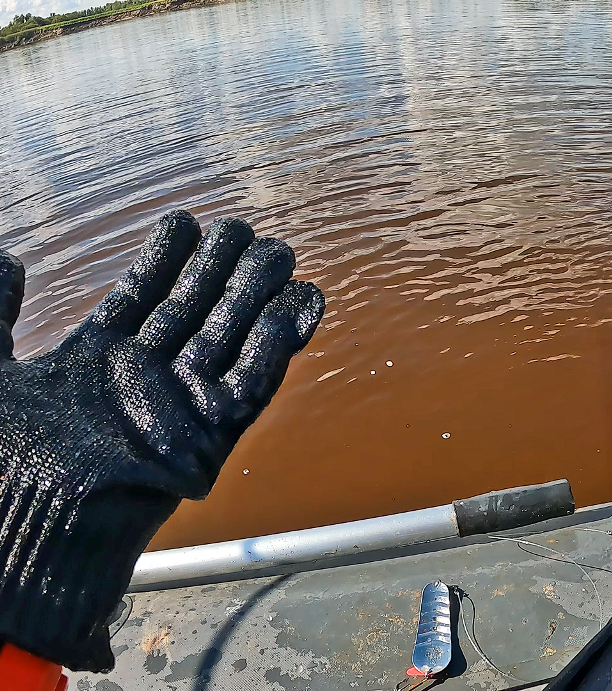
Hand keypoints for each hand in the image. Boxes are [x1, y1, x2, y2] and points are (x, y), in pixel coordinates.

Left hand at [0, 211, 323, 670]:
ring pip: (230, 336)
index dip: (164, 258)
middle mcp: (145, 378)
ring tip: (279, 254)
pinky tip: (299, 306)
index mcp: (96, 361)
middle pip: (195, 310)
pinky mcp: (212, 433)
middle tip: (244, 228)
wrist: (32, 518)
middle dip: (221, 268)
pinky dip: (277, 345)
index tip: (183, 220)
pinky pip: (253, 382)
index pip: (143, 296)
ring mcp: (182, 404)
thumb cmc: (2, 455)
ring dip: (257, 296)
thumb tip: (5, 254)